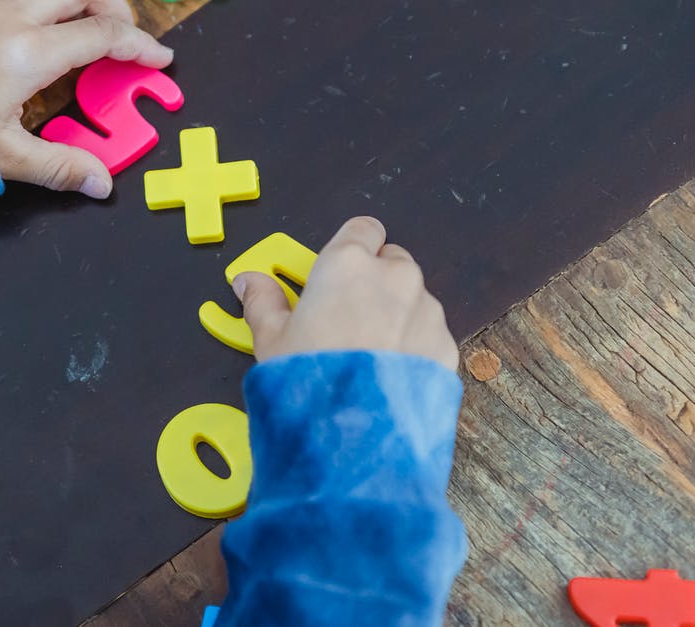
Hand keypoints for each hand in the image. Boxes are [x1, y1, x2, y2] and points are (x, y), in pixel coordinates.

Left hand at [0, 0, 172, 198]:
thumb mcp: (1, 154)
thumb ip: (58, 165)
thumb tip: (100, 183)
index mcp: (29, 52)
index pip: (104, 35)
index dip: (140, 47)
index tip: (158, 60)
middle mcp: (10, 14)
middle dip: (115, 11)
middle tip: (123, 44)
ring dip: (78, 4)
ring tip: (84, 36)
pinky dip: (42, 6)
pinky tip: (37, 33)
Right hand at [233, 217, 458, 368]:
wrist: (353, 433)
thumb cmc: (309, 378)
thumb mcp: (271, 339)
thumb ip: (262, 302)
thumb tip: (248, 282)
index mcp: (348, 263)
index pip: (363, 228)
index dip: (352, 247)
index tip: (337, 271)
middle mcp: (395, 276)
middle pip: (391, 261)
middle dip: (375, 281)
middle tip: (347, 318)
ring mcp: (427, 310)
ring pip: (414, 299)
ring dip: (397, 314)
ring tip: (368, 355)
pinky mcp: (446, 345)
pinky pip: (429, 335)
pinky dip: (414, 347)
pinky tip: (389, 377)